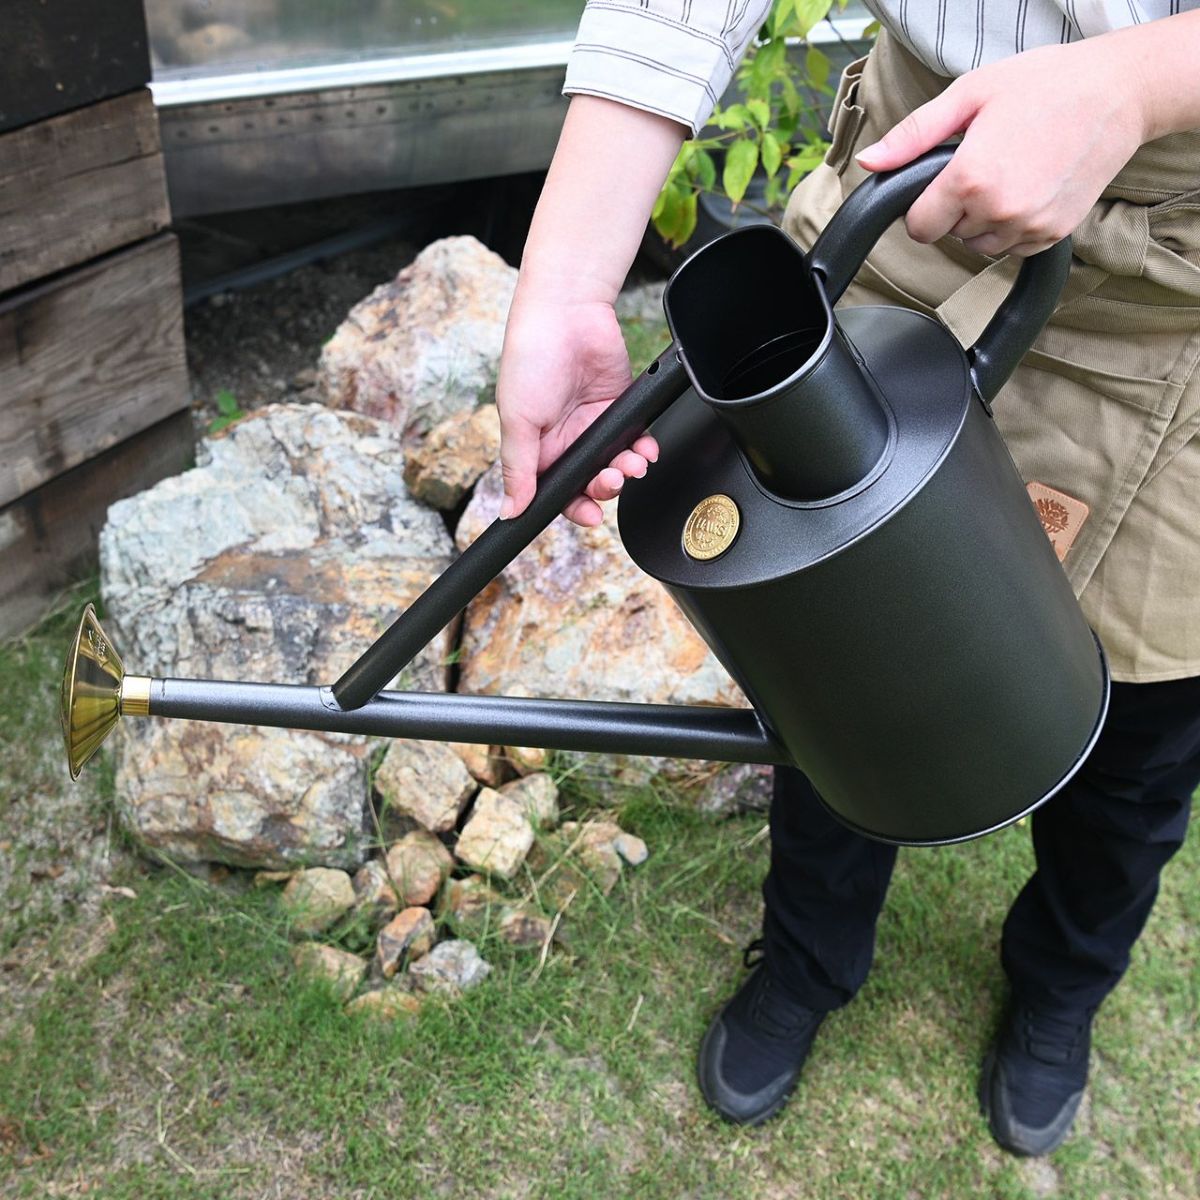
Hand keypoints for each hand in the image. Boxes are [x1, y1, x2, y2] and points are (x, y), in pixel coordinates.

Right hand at [496, 284, 658, 527]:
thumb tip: (510, 510)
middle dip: (604, 489)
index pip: (556, 491)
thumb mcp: (517, 419)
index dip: (574, 507)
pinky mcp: (620, 408)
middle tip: (610, 480)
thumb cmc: (530, 359)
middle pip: (590, 483)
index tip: (589, 515)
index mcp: (537, 447)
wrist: (566, 312)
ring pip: (616, 465)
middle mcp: (566, 439)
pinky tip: (645, 449)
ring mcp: (594, 424)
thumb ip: (518, 468)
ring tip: (630, 464)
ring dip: (627, 471)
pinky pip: (636, 440)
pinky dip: (644, 449)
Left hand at [855, 36, 1150, 256]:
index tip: (940, 182)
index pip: (919, 227)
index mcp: (970, 179)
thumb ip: (913, 135)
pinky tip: (1031, 187)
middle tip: (988, 160)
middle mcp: (998, 211)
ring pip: (980, 245)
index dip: (923, 205)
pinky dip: (1014, 226)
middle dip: (957, 207)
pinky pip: (1013, 248)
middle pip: (950, 234)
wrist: (1119, 91)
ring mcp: (1029, 227)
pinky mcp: (1053, 235)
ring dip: (984, 220)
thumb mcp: (969, 94)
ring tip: (1011, 171)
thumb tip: (870, 162)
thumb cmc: (1045, 83)